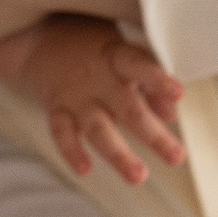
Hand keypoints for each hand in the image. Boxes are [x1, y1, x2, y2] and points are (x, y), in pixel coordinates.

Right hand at [0, 16, 183, 183]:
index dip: (157, 79)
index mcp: (117, 57)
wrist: (39, 39)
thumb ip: (149, 83)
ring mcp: (75, 96)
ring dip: (118, 154)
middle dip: (152, 135)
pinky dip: (71, 151)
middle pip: (126, 107)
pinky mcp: (56, 109)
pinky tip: (85, 170)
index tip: (178, 93)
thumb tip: (171, 114)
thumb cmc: (96, 50)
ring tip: (138, 177)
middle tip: (176, 157)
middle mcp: (96, 78)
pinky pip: (61, 132)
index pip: (139, 65)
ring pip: (97, 127)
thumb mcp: (124, 54)